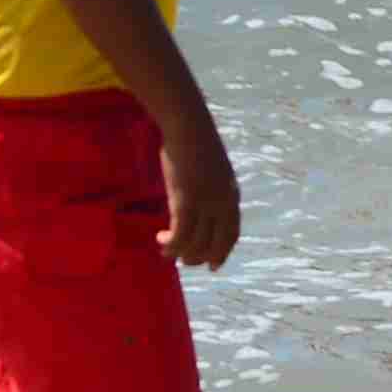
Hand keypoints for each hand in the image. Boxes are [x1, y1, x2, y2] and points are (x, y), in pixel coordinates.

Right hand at [158, 122, 244, 271]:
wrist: (188, 125)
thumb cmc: (196, 142)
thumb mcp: (213, 169)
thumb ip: (212, 189)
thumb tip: (200, 206)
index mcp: (232, 195)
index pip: (231, 234)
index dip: (222, 253)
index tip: (213, 266)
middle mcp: (223, 203)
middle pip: (214, 245)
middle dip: (198, 258)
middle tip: (183, 261)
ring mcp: (205, 203)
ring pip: (195, 244)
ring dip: (180, 253)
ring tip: (166, 251)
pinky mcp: (185, 201)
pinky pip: (179, 236)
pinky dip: (170, 244)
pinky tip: (160, 239)